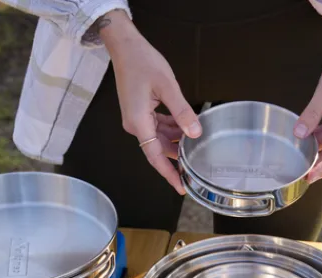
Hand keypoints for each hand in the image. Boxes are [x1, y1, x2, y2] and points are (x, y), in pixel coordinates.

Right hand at [98, 10, 200, 192]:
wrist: (125, 46)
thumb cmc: (142, 62)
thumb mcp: (167, 86)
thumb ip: (182, 111)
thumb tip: (195, 132)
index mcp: (138, 122)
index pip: (155, 156)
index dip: (169, 173)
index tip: (180, 187)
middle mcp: (135, 125)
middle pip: (158, 149)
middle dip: (177, 158)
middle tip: (196, 167)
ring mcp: (136, 118)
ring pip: (159, 138)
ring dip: (176, 141)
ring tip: (195, 145)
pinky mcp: (140, 111)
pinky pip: (157, 127)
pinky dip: (171, 129)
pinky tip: (185, 127)